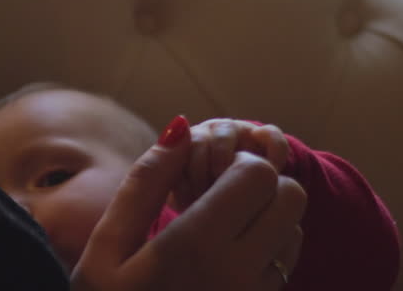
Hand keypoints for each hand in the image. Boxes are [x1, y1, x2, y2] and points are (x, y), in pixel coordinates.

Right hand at [72, 117, 305, 290]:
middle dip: (261, 189)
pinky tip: (228, 267)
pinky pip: (285, 271)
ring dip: (269, 223)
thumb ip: (146, 181)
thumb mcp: (107, 246)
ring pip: (295, 234)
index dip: (237, 167)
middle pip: (290, 199)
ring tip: (225, 237)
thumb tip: (181, 128)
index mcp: (196, 246)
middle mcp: (238, 275)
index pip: (259, 176)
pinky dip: (269, 257)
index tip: (210, 182)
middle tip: (222, 204)